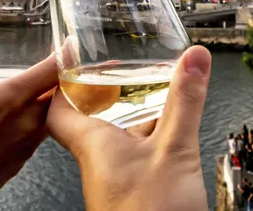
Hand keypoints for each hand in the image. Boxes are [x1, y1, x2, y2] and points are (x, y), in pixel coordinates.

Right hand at [0, 35, 57, 210]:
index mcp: (10, 100)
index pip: (50, 71)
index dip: (66, 54)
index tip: (73, 44)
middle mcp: (24, 124)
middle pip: (57, 96)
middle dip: (61, 80)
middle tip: (61, 66)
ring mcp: (23, 148)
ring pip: (47, 119)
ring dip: (48, 104)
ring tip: (41, 91)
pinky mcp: (15, 165)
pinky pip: (34, 138)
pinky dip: (33, 124)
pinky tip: (15, 122)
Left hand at [47, 46, 211, 210]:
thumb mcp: (174, 148)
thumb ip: (184, 102)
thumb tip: (194, 58)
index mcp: (93, 144)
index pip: (58, 109)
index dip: (63, 84)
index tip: (75, 61)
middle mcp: (98, 162)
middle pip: (89, 121)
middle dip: (104, 95)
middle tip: (117, 71)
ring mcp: (115, 181)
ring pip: (116, 140)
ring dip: (132, 117)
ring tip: (151, 93)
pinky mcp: (133, 195)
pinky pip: (135, 159)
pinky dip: (148, 140)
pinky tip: (169, 136)